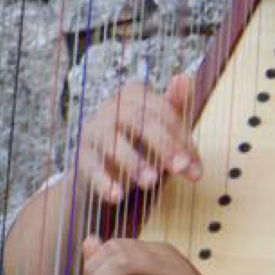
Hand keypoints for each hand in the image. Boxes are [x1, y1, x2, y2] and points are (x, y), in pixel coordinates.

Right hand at [72, 71, 201, 205]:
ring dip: (134, 163)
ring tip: (151, 183)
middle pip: (138, 121)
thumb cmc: (140, 144)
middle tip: (179, 169)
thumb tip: (185, 77)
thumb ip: (176, 107)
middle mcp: (111, 108)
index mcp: (134, 95)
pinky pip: (91, 167)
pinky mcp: (81, 157)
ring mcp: (94, 131)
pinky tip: (117, 197)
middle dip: (162, 146)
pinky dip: (103, 182)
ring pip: (112, 142)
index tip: (193, 163)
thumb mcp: (163, 128)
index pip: (160, 111)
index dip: (180, 137)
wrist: (105, 172)